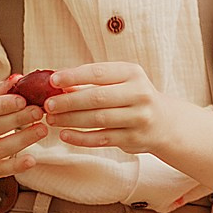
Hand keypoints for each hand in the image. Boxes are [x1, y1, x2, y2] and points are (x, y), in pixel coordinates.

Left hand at [45, 61, 183, 153]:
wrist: (165, 122)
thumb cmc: (133, 97)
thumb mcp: (121, 82)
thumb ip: (94, 82)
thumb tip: (57, 84)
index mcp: (133, 74)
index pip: (99, 73)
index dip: (74, 76)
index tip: (53, 80)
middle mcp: (139, 95)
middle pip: (97, 98)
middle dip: (69, 101)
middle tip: (48, 105)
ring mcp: (138, 118)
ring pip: (98, 120)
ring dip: (71, 120)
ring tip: (51, 119)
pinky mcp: (134, 139)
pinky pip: (102, 139)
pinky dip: (81, 138)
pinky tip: (65, 135)